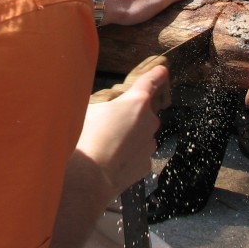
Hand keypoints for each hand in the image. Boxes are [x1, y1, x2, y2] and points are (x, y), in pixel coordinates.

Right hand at [77, 65, 166, 198]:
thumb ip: (103, 104)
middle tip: (105, 125)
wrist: (88, 177)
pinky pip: (137, 154)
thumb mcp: (89, 109)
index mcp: (136, 102)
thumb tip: (103, 108)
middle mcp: (149, 121)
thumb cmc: (86, 139)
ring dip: (127, 137)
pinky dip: (127, 156)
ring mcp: (150, 144)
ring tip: (105, 146)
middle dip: (127, 117)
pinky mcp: (146, 164)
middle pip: (140, 113)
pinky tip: (110, 160)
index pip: (149, 82)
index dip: (156, 75)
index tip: (163, 71)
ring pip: (140, 135)